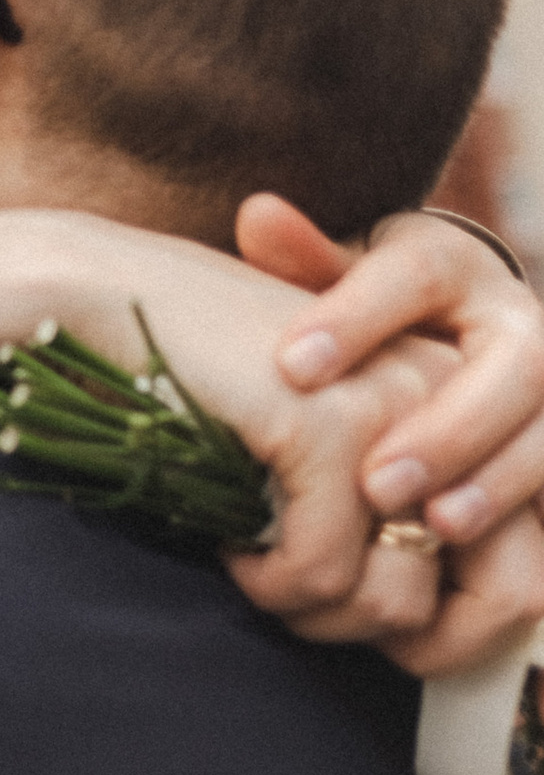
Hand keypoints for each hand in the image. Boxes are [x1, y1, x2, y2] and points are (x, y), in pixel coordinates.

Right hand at [0, 206, 533, 662]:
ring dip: (315, 613)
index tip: (390, 648)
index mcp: (472, 400)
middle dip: (398, 636)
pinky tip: (232, 545)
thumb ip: (404, 520)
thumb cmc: (219, 387)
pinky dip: (264, 580)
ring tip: (263, 567)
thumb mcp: (337, 457)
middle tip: (313, 611)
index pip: (529, 572)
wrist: (115, 298)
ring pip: (393, 598)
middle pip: (493, 596)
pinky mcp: (330, 427)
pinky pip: (315, 569)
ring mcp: (399, 409)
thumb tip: (439, 636)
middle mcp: (459, 397)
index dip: (460, 637)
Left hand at [238, 197, 543, 541]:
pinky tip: (473, 559)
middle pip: (519, 360)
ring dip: (499, 481)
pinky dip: (526, 522)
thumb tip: (258, 215)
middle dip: (451, 426)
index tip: (290, 368)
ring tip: (434, 525)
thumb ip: (303, 259)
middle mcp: (520, 317)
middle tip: (374, 482)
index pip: (415, 275)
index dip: (356, 319)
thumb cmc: (374, 313)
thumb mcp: (340, 276)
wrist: (452, 331)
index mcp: (453, 263)